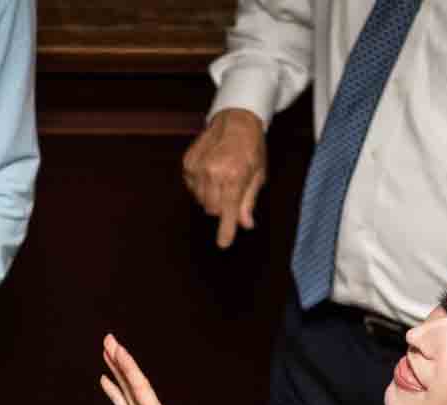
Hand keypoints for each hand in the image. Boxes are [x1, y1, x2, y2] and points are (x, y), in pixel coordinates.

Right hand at [99, 334, 205, 404]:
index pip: (140, 386)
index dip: (127, 366)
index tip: (116, 348)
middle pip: (133, 381)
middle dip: (121, 360)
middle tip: (108, 339)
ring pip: (127, 390)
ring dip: (117, 371)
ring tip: (106, 352)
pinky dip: (114, 392)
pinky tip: (106, 381)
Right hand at [182, 108, 266, 249]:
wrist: (235, 119)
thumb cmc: (251, 147)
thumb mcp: (258, 173)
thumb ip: (249, 200)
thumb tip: (245, 224)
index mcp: (235, 176)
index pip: (228, 210)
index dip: (225, 230)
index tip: (223, 244)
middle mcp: (214, 173)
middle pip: (212, 209)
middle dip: (221, 207)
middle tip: (230, 191)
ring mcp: (198, 168)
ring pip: (201, 200)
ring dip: (210, 197)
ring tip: (220, 178)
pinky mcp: (188, 164)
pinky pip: (192, 188)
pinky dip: (200, 186)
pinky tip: (210, 172)